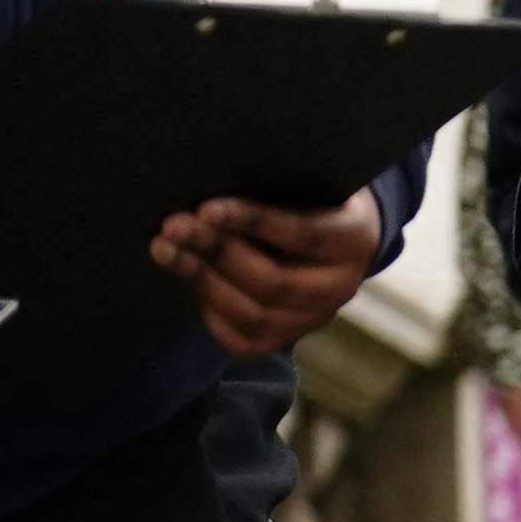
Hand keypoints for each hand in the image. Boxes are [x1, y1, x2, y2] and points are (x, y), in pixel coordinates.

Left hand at [148, 191, 382, 356]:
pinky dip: (208, 310)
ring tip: (164, 249)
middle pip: (275, 282)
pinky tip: (185, 278)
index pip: (306, 234)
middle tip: (174, 226)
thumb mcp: (303, 183)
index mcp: (356, 239)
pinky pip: (241, 339)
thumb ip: (272, 187)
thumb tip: (213, 191)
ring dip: (201, 280)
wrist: (325, 236)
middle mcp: (342, 286)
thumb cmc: (305, 195)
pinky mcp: (286, 338)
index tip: (207, 208)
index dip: (254, 222)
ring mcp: (315, 318)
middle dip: (217, 253)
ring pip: (255, 315)